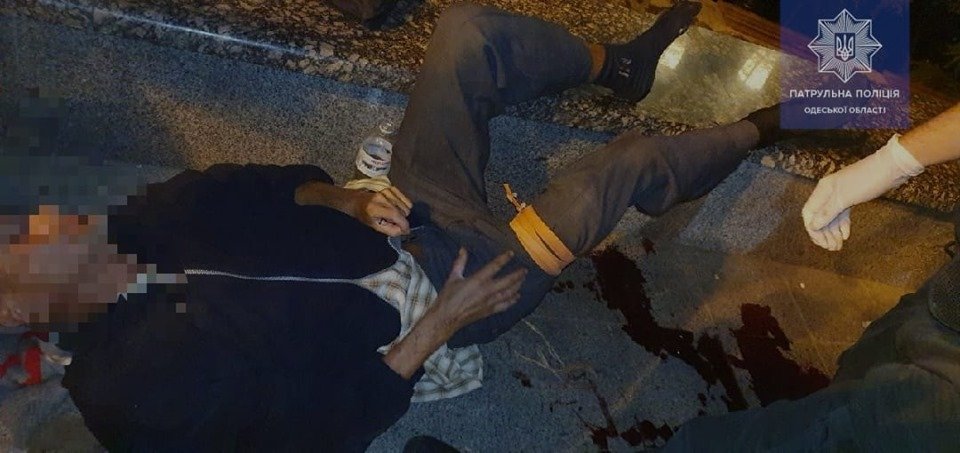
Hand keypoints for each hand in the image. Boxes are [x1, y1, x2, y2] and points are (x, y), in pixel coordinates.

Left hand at [353, 187, 412, 236]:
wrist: (357, 201)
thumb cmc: (365, 215)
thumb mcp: (374, 226)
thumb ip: (390, 230)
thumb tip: (403, 230)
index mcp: (375, 207)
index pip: (395, 215)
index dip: (403, 224)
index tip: (406, 231)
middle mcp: (382, 197)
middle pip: (403, 211)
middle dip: (402, 220)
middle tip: (394, 222)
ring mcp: (387, 191)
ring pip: (406, 205)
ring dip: (403, 213)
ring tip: (393, 215)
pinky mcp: (391, 188)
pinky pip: (406, 199)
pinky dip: (404, 206)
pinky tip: (397, 208)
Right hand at [433, 248, 526, 331]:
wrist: (447, 318)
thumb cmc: (448, 297)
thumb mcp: (453, 277)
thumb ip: (460, 262)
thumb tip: (463, 249)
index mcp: (478, 280)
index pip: (495, 266)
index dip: (504, 259)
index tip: (511, 253)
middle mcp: (487, 290)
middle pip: (507, 281)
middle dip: (517, 275)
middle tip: (525, 270)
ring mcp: (490, 302)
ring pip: (509, 293)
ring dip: (517, 286)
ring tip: (523, 280)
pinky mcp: (490, 310)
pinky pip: (505, 305)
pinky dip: (512, 300)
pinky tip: (517, 297)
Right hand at [801, 135, 923, 250]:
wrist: (891, 167)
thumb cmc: (866, 180)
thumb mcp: (845, 198)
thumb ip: (827, 212)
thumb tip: (813, 226)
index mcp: (823, 190)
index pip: (809, 213)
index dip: (813, 229)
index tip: (821, 243)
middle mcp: (828, 193)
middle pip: (819, 216)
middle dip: (824, 233)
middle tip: (832, 248)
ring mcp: (840, 195)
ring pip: (831, 217)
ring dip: (833, 232)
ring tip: (838, 246)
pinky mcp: (851, 197)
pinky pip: (842, 214)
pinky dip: (843, 225)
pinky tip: (846, 235)